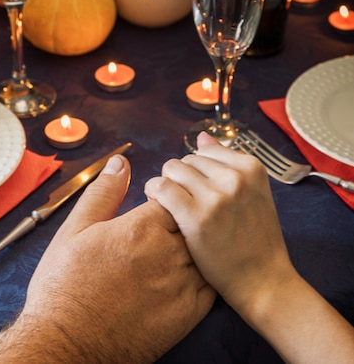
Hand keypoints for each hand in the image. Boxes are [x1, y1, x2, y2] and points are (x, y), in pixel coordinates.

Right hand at [19, 153, 214, 362]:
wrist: (67, 345)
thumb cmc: (65, 287)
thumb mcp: (76, 230)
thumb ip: (104, 193)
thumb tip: (121, 163)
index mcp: (142, 227)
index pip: (174, 197)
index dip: (167, 199)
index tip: (157, 206)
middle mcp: (168, 252)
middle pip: (192, 221)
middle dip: (184, 219)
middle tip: (165, 230)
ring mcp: (181, 284)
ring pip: (204, 251)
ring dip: (196, 246)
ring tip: (174, 252)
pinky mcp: (189, 314)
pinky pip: (211, 284)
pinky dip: (204, 274)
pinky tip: (187, 275)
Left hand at [144, 133, 293, 318]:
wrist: (264, 281)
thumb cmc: (256, 239)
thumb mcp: (253, 193)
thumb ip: (226, 162)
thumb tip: (202, 137)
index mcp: (251, 167)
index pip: (205, 150)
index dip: (195, 169)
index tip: (194, 187)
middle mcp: (235, 177)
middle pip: (187, 159)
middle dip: (181, 177)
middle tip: (183, 200)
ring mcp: (216, 196)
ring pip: (172, 169)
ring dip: (166, 183)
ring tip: (171, 203)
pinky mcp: (196, 217)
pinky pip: (161, 187)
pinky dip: (154, 192)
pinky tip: (158, 205)